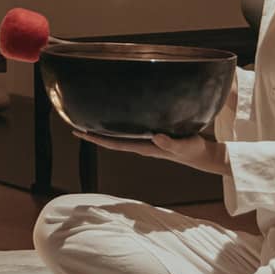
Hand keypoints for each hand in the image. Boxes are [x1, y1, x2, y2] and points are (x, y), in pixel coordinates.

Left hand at [72, 131, 227, 175]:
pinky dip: (117, 125)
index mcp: (144, 148)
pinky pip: (128, 131)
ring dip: (103, 130)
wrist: (200, 155)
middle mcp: (140, 145)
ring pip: (118, 136)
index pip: (115, 143)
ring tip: (88, 121)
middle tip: (74, 126)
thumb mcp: (183, 146)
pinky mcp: (151, 136)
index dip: (97, 139)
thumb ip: (170, 143)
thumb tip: (156, 138)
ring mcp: (144, 141)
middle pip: (111, 140)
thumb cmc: (192, 150)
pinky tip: (113, 119)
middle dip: (93, 135)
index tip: (81, 133)